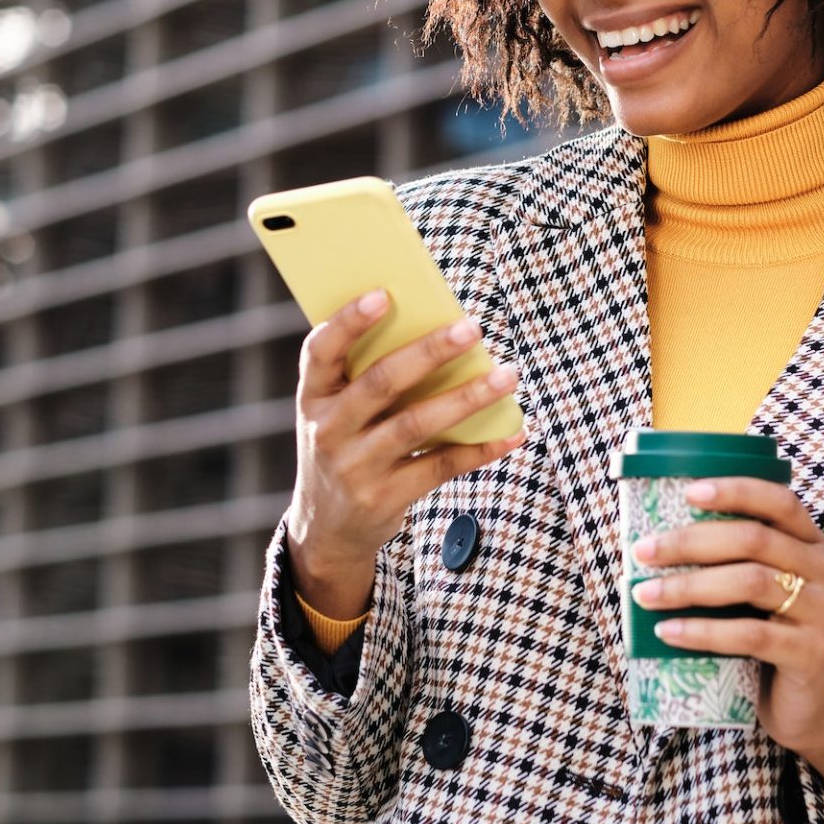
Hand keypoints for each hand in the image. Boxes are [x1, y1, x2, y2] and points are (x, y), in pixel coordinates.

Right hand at [286, 291, 524, 617]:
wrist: (326, 529)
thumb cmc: (345, 446)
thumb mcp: (336, 413)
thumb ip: (367, 377)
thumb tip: (438, 331)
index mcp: (312, 398)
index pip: (320, 353)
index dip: (348, 322)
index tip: (384, 294)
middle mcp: (328, 431)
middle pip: (381, 383)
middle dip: (428, 352)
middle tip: (472, 328)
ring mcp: (355, 467)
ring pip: (416, 424)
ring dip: (467, 397)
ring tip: (507, 375)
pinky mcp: (384, 498)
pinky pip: (440, 466)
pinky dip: (479, 449)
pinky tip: (511, 432)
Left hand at [631, 476, 823, 787]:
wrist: (809, 705)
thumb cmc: (768, 636)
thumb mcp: (754, 592)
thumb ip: (727, 562)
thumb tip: (653, 540)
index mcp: (809, 543)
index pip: (779, 501)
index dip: (736, 491)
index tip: (688, 492)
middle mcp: (822, 569)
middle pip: (754, 539)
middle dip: (691, 541)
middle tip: (643, 552)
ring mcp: (821, 611)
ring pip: (750, 582)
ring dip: (689, 586)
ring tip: (645, 594)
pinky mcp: (810, 652)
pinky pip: (751, 635)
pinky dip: (703, 632)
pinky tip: (668, 631)